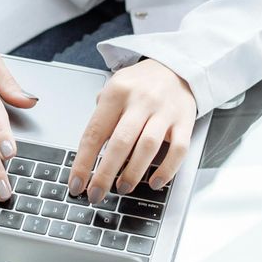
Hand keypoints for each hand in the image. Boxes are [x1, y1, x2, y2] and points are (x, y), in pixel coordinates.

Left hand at [68, 59, 195, 201]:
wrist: (175, 67)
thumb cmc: (140, 84)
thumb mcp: (114, 87)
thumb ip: (101, 116)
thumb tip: (86, 152)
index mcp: (116, 93)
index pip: (94, 133)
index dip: (83, 162)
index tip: (77, 184)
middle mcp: (140, 101)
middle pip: (120, 143)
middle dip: (105, 174)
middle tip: (96, 195)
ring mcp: (164, 111)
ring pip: (148, 147)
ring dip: (133, 173)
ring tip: (122, 188)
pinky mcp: (185, 121)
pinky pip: (178, 150)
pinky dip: (167, 170)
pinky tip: (155, 182)